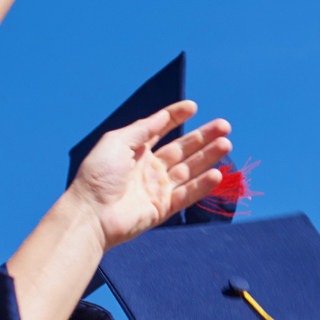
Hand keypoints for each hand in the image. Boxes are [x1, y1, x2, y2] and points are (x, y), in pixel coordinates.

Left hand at [67, 103, 232, 250]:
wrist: (92, 213)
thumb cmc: (98, 175)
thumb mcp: (117, 142)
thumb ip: (143, 129)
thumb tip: (163, 116)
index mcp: (136, 150)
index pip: (161, 129)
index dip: (176, 117)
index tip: (192, 107)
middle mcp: (149, 167)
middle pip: (183, 149)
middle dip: (203, 137)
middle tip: (224, 126)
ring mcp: (158, 188)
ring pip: (190, 170)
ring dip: (209, 157)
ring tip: (226, 144)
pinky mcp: (164, 207)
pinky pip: (188, 194)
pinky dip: (203, 185)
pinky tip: (217, 174)